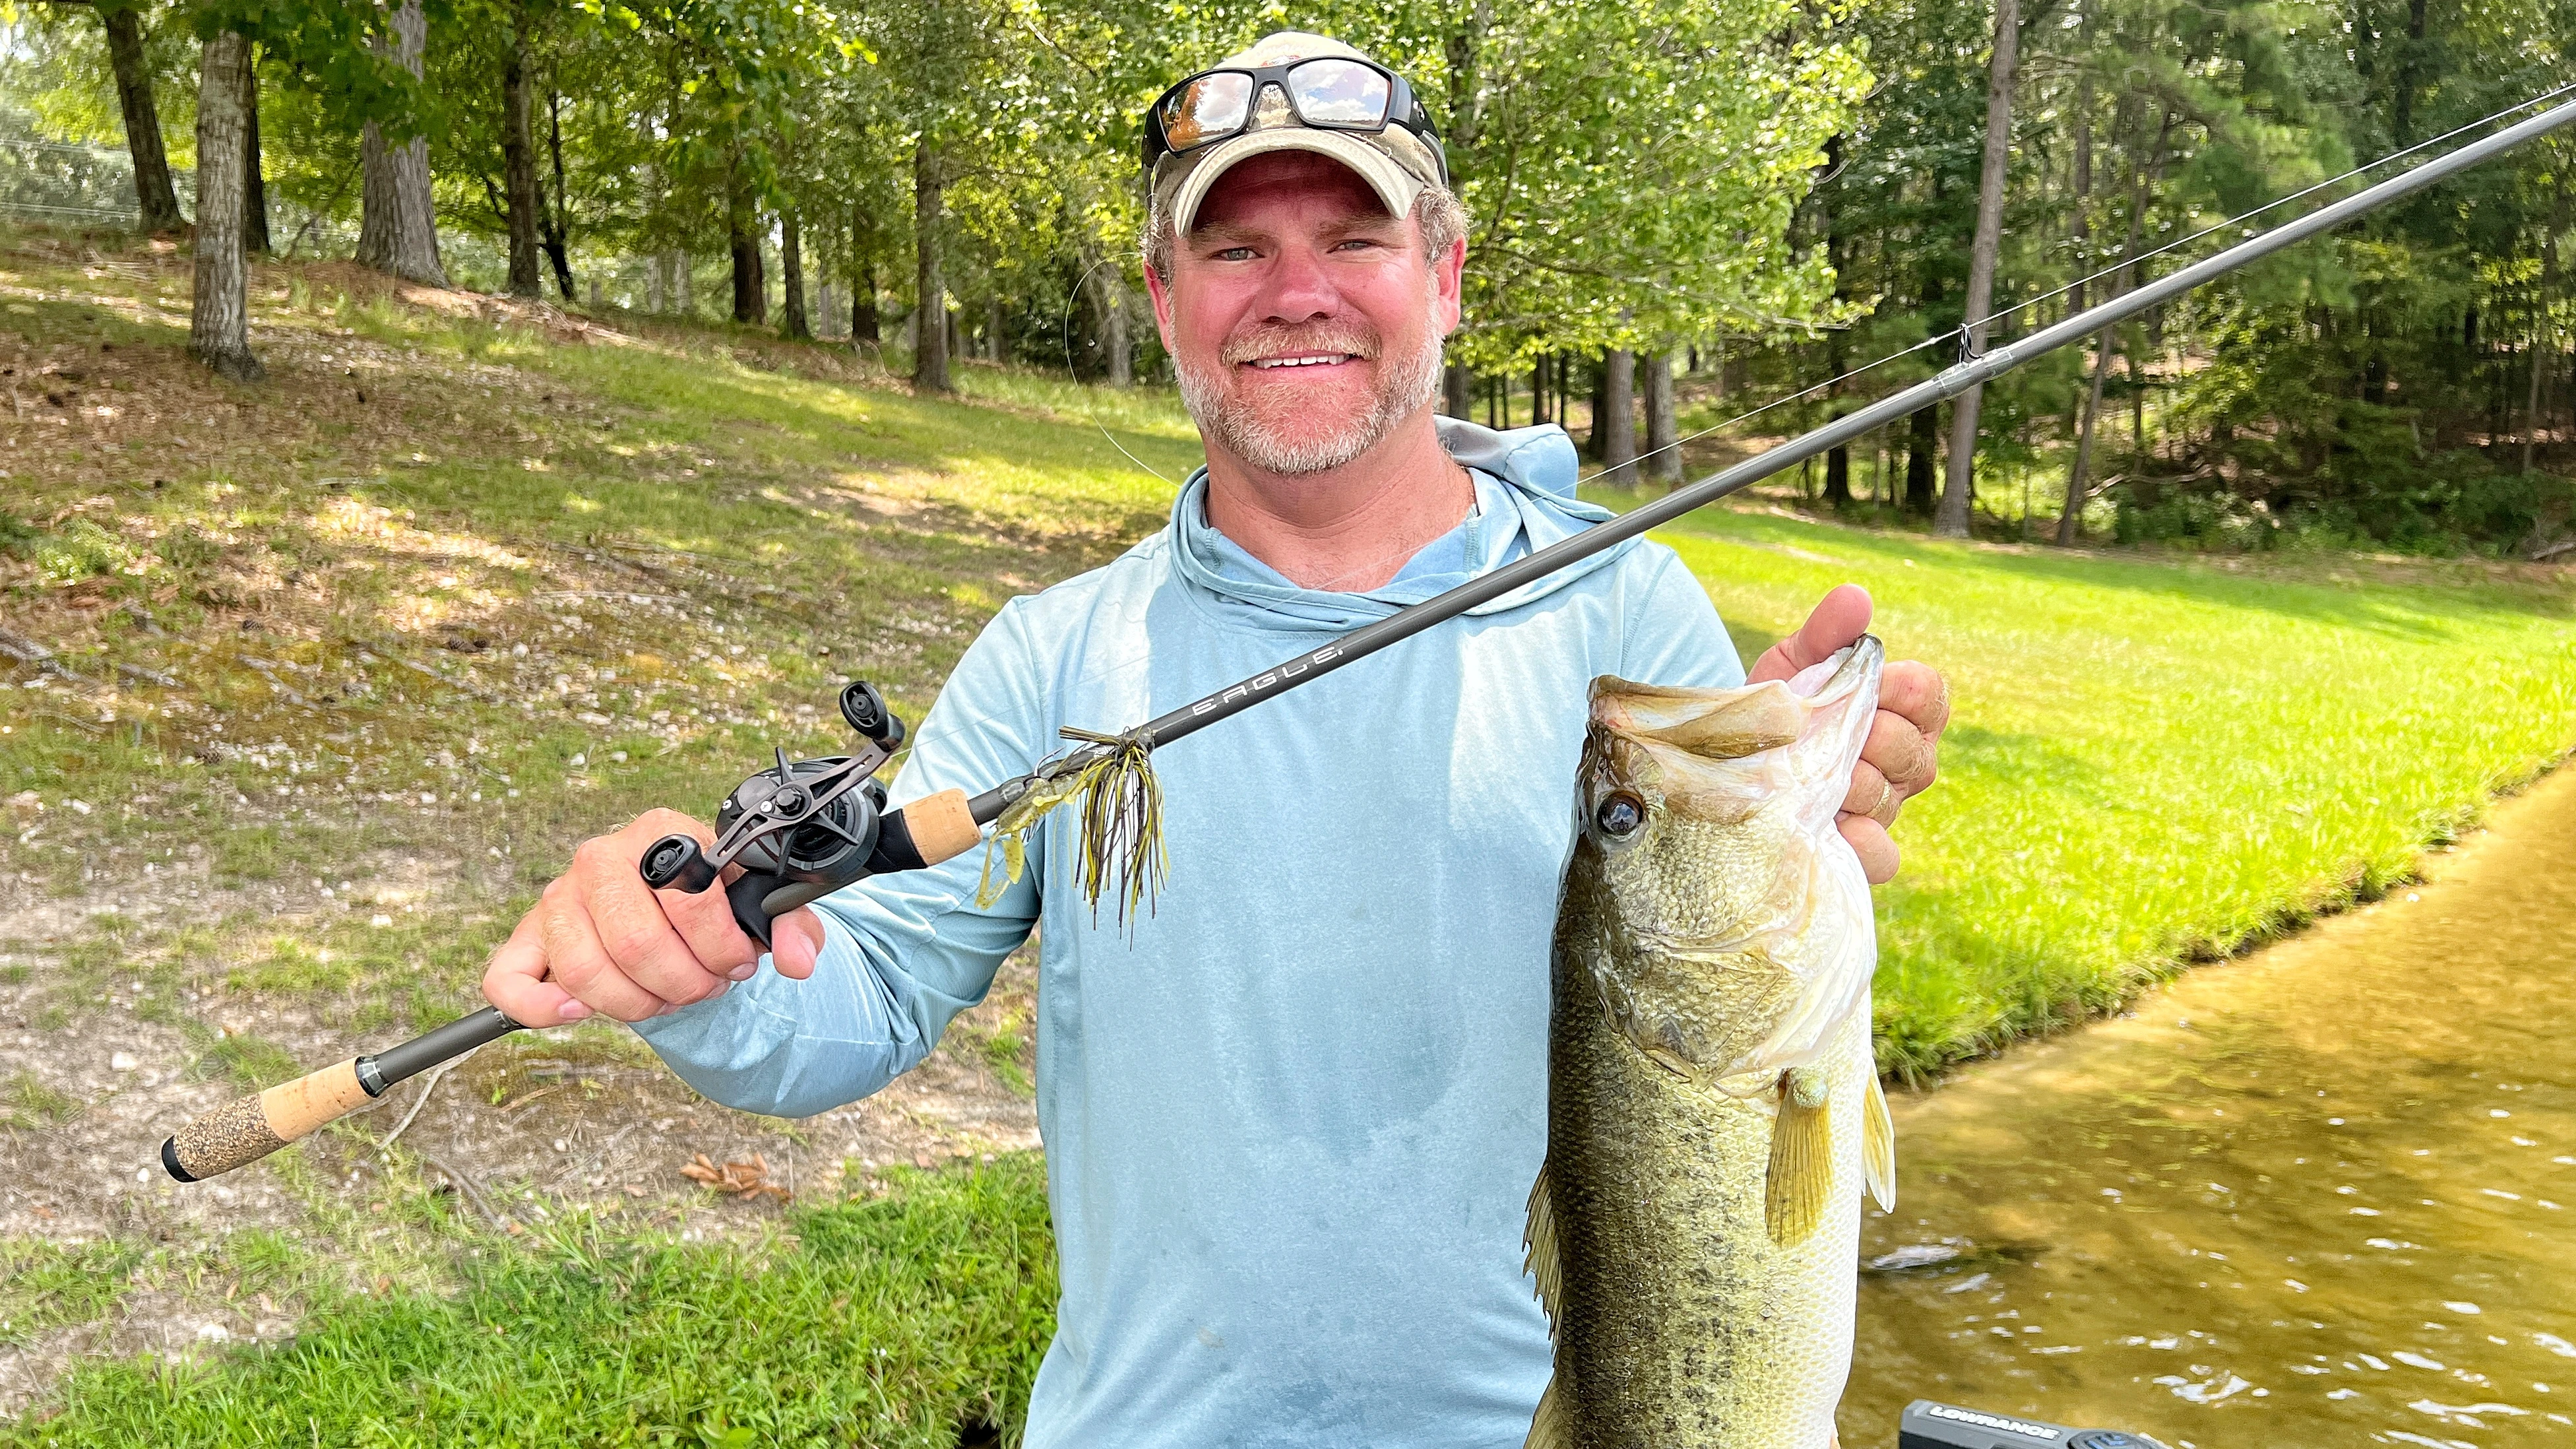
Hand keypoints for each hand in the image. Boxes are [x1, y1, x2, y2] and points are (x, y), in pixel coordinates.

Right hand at [480, 808, 828, 1026]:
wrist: (672, 907)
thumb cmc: (712, 904)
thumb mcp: (759, 905)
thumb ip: (791, 926)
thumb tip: (798, 961)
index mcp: (660, 832)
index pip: (689, 897)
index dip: (721, 949)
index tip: (739, 964)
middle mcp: (601, 856)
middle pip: (636, 942)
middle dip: (683, 983)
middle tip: (705, 987)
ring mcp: (558, 897)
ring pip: (586, 969)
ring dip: (637, 1003)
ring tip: (666, 997)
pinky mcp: (528, 938)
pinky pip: (509, 980)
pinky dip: (544, 1007)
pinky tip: (582, 1012)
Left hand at [1748, 583, 1947, 883]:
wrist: (1729, 757)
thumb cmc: (1780, 706)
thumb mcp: (1795, 662)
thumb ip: (1826, 632)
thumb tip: (1855, 597)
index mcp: (1903, 712)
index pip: (1930, 695)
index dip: (1902, 689)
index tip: (1871, 683)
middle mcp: (1904, 763)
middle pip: (1911, 750)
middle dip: (1870, 736)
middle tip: (1830, 733)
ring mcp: (1882, 808)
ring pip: (1888, 796)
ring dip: (1850, 782)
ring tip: (1814, 775)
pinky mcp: (1856, 850)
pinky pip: (1882, 856)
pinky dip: (1863, 845)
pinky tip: (1838, 829)